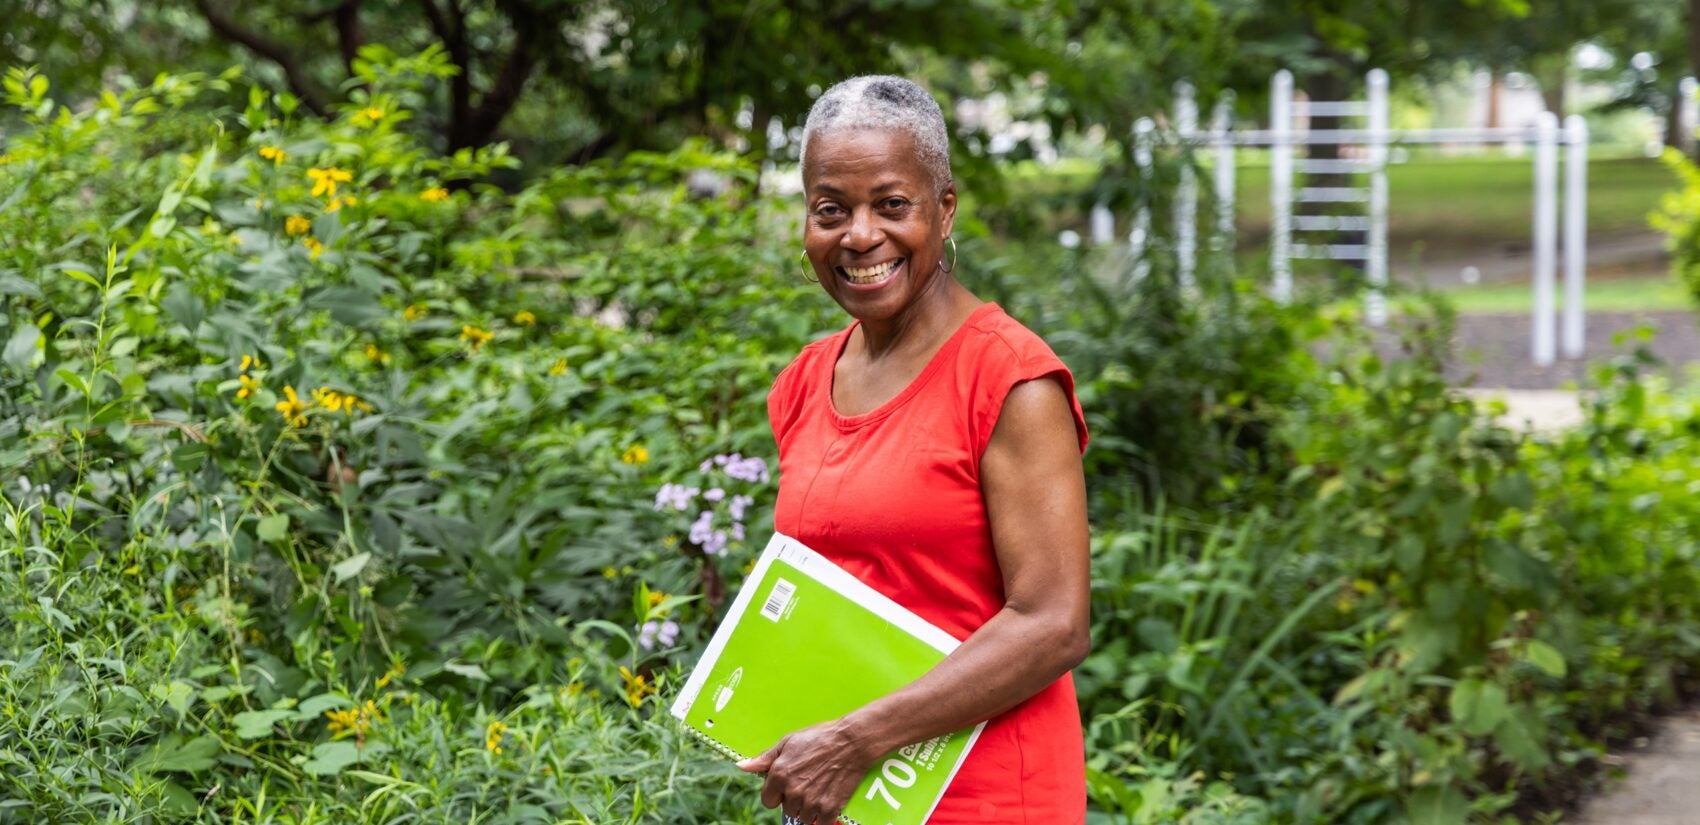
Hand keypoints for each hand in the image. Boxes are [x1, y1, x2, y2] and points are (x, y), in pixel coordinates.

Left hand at [737, 718, 875, 824]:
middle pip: (787, 809)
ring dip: (810, 808)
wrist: (851, 742)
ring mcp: (811, 801)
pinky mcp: (829, 808)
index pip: (768, 801)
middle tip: (809, 782)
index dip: (778, 793)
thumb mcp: (788, 742)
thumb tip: (742, 766)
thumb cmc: (820, 737)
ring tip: (820, 789)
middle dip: (795, 800)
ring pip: (803, 818)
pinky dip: (824, 817)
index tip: (788, 786)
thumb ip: (765, 758)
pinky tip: (828, 801)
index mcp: (779, 775)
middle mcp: (793, 791)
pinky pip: (821, 824)